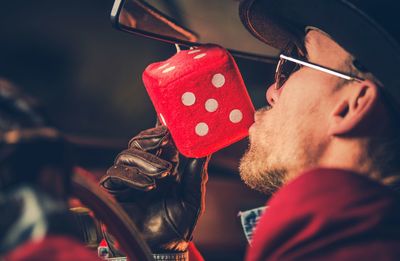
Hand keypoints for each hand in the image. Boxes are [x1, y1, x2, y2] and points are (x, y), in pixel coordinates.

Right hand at [99, 126, 209, 252]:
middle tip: (165, 139)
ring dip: (146, 160)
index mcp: (165, 164)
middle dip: (152, 138)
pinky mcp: (115, 191)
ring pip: (127, 154)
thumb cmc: (180, 221)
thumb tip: (206, 146)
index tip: (168, 120)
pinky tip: (148, 185)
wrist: (164, 247)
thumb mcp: (193, 195)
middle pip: (139, 141)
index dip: (161, 127)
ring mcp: (129, 179)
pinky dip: (131, 176)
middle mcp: (146, 168)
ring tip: (164, 173)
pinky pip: (115, 174)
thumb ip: (196, 171)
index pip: (160, 140)